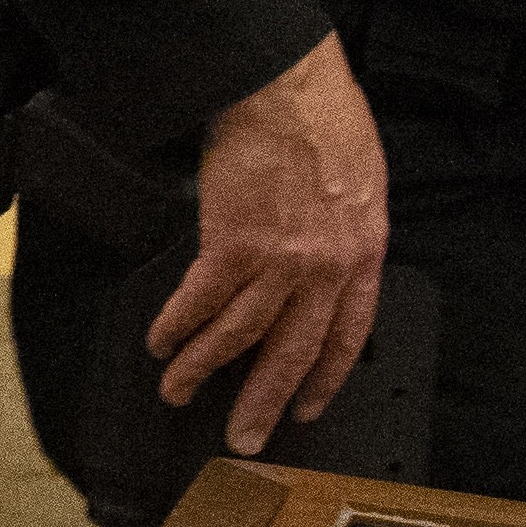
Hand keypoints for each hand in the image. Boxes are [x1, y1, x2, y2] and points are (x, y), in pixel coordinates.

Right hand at [144, 30, 388, 448]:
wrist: (286, 88)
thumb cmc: (325, 119)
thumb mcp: (363, 182)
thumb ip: (347, 231)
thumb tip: (326, 260)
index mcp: (362, 254)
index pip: (346, 335)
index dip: (323, 378)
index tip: (306, 406)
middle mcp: (324, 268)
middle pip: (291, 352)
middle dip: (264, 403)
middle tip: (244, 438)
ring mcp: (279, 260)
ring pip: (239, 336)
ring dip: (204, 370)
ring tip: (179, 392)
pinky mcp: (232, 243)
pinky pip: (200, 300)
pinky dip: (177, 326)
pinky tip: (162, 341)